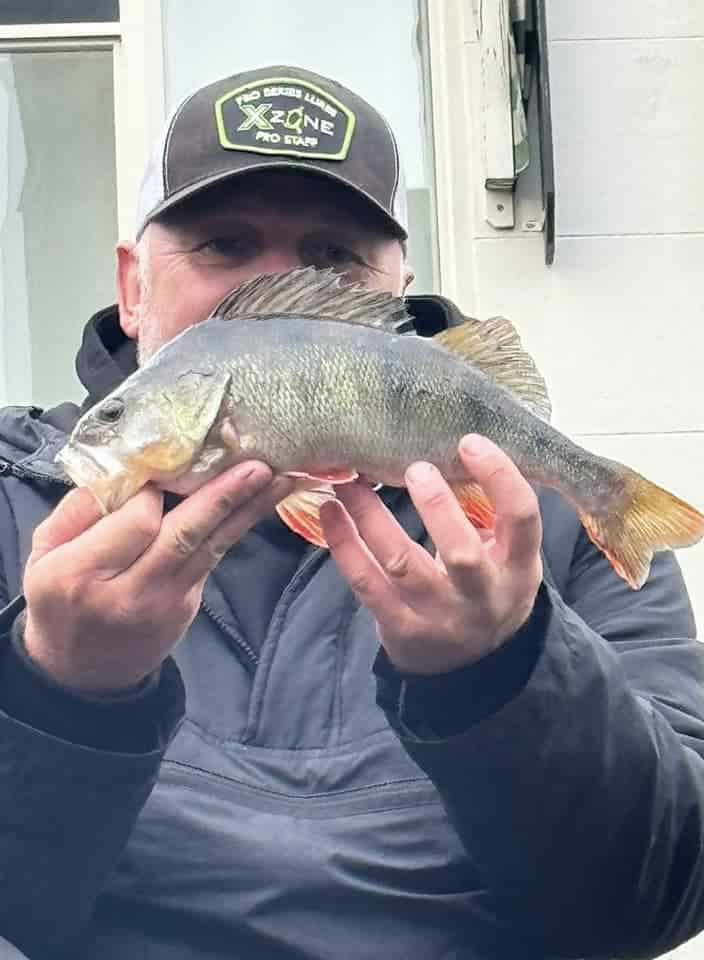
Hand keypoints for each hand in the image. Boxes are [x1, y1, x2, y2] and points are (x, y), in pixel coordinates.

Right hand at [23, 463, 293, 692]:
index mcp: (81, 575)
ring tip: (278, 478)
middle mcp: (130, 592)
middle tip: (259, 465)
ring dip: (248, 510)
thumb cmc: (59, 600)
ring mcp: (166, 603)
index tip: (165, 467)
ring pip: (211, 547)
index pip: (136, 523)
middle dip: (224, 497)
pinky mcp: (190, 606)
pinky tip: (259, 501)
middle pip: (184, 536)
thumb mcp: (44, 553)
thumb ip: (79, 510)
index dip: (155, 491)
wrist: (82, 674)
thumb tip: (126, 470)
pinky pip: (212, 558)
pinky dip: (235, 527)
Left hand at [319, 435, 542, 673]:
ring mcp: (439, 617)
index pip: (522, 519)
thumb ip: (495, 514)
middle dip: (436, 506)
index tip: (470, 441)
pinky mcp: (400, 628)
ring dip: (372, 517)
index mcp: (518, 569)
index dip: (500, 477)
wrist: (471, 665)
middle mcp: (482, 596)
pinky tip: (330, 512)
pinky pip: (366, 582)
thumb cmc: (487, 587)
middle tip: (414, 468)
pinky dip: (344, 544)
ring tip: (350, 482)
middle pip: (461, 553)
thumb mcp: (510, 557)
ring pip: (401, 564)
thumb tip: (458, 445)